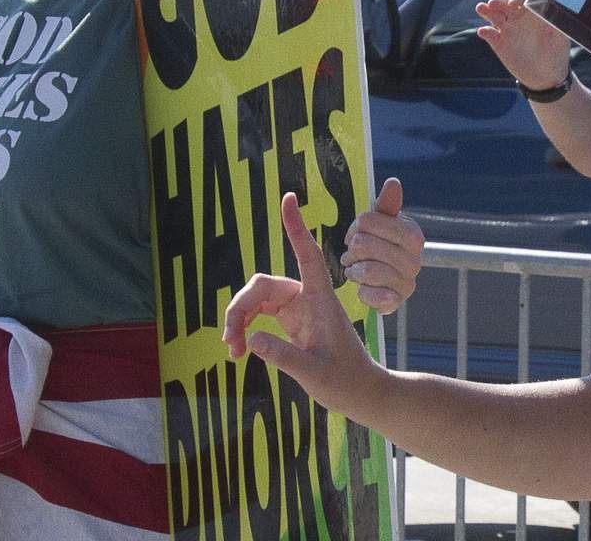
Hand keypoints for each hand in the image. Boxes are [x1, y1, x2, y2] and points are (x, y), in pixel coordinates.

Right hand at [224, 193, 383, 416]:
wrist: (361, 393)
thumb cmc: (345, 382)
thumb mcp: (314, 374)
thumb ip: (284, 357)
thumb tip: (251, 340)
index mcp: (321, 301)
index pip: (307, 255)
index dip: (296, 227)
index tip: (288, 198)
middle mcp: (309, 298)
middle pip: (263, 285)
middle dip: (240, 308)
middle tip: (229, 342)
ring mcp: (299, 309)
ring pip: (257, 300)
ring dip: (239, 321)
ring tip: (232, 353)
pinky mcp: (292, 322)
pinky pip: (260, 315)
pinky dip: (246, 329)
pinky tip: (239, 351)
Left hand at [341, 178, 424, 314]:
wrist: (388, 283)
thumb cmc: (383, 245)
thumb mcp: (383, 223)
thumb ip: (387, 205)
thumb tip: (393, 182)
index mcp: (413, 236)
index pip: (367, 220)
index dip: (355, 226)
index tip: (357, 233)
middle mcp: (415, 261)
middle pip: (361, 244)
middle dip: (352, 249)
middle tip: (353, 254)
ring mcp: (407, 284)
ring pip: (364, 269)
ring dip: (353, 269)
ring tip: (356, 269)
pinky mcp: (395, 303)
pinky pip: (368, 294)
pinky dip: (360, 290)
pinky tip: (364, 287)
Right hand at [475, 0, 570, 88]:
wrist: (547, 77)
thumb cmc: (557, 52)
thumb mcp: (560, 36)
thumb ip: (555, 21)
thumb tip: (553, 8)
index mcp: (532, 12)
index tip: (514, 4)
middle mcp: (518, 18)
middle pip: (504, 2)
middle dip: (498, 0)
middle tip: (494, 3)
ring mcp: (507, 30)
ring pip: (493, 14)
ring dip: (486, 9)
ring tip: (482, 8)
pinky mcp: (499, 44)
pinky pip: (489, 34)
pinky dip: (485, 31)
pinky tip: (484, 32)